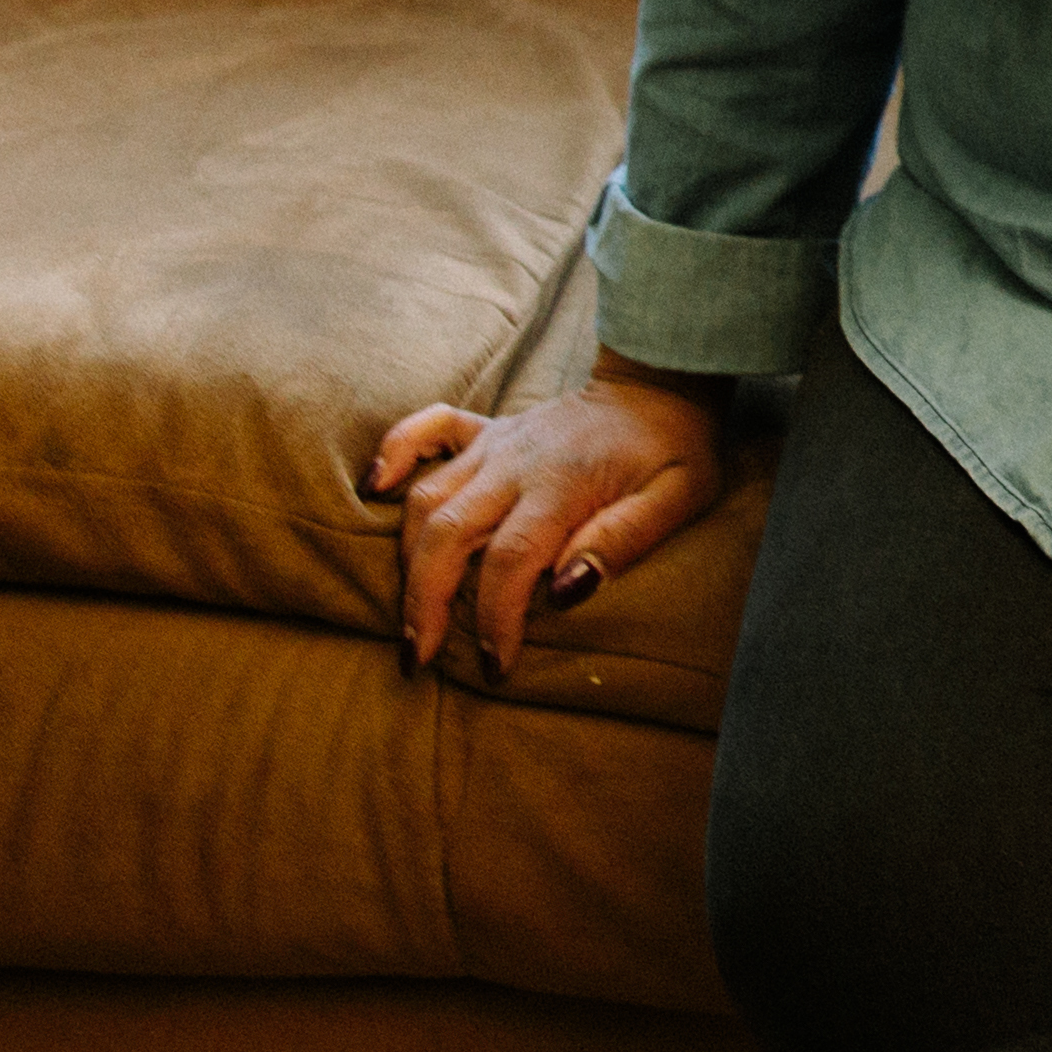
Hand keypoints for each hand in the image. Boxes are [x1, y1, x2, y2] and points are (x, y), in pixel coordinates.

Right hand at [365, 367, 726, 678]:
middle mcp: (517, 461)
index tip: (496, 665)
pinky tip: (373, 489)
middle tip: (419, 658)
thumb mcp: (678, 497)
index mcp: (564, 483)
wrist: (660, 387)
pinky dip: (393, 453)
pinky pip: (425, 429)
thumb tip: (566, 590)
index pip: (512, 559)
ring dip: (407, 558)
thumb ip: (624, 539)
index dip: (496, 618)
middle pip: (448, 533)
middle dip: (426, 602)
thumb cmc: (673, 451)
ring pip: (426, 498)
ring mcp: (495, 443)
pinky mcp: (485, 430)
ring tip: (409, 618)